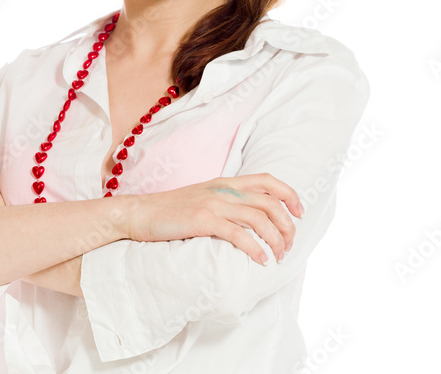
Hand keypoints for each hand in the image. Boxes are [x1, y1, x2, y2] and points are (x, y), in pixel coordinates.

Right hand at [126, 173, 302, 264]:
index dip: (289, 195)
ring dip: (275, 241)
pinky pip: (238, 234)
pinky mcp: (202, 220)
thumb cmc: (170, 211)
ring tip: (278, 257)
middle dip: (287, 226)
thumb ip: (225, 200)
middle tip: (288, 245)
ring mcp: (213, 204)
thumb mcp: (202, 197)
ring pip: (259, 220)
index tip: (299, 212)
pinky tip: (260, 260)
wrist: (140, 213)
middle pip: (270, 203)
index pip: (267, 180)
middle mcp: (223, 190)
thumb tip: (249, 216)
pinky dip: (255, 249)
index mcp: (225, 182)